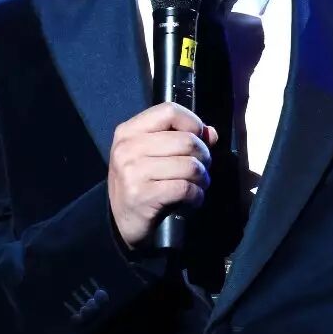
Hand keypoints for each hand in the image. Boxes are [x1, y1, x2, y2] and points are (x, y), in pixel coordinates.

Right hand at [109, 104, 218, 249]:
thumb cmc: (141, 184)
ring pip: (190, 165)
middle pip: (186, 140)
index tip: (199, 139)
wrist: (121, 223)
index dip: (193, 123)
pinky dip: (197, 196)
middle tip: (202, 170)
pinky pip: (185, 188)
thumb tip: (211, 133)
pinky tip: (193, 200)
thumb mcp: (152, 156)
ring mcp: (133, 172)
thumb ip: (180, 139)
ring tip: (198, 186)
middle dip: (204, 157)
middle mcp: (127, 148)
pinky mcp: (142, 195)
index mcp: (128, 132)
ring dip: (203, 179)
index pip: (169, 111)